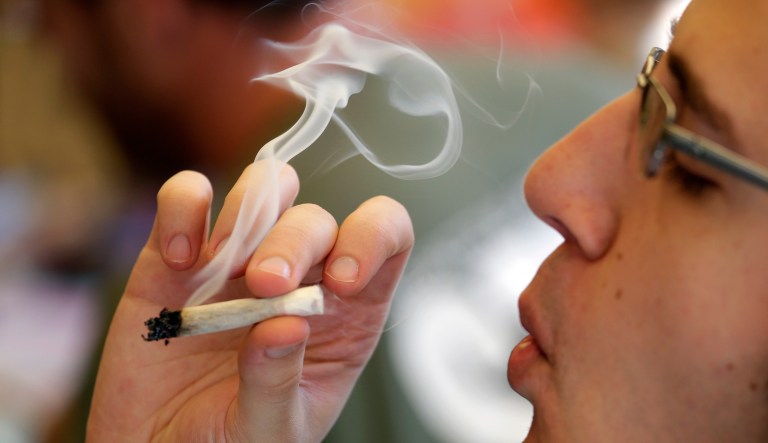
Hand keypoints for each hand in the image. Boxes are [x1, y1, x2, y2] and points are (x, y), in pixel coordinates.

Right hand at [87, 163, 413, 441]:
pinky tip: (179, 257)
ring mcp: (237, 258)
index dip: (373, 237)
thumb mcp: (269, 431)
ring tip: (222, 269)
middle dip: (294, 242)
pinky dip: (184, 207)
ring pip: (266, 186)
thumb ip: (277, 382)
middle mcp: (297, 275)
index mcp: (343, 314)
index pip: (386, 239)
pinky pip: (188, 195)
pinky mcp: (178, 253)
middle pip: (316, 218)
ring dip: (248, 215)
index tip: (342, 278)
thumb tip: (285, 324)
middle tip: (263, 286)